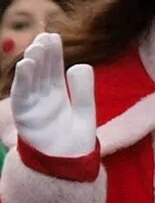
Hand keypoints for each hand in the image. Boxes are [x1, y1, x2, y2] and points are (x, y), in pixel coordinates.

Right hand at [9, 33, 94, 161]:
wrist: (70, 166)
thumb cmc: (76, 141)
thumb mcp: (86, 112)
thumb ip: (84, 90)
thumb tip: (81, 64)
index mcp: (57, 95)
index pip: (53, 69)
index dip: (53, 54)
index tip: (53, 36)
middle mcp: (42, 98)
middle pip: (41, 72)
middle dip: (42, 54)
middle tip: (45, 36)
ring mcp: (32, 107)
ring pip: (29, 81)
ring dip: (31, 64)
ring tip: (36, 48)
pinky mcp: (24, 117)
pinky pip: (21, 96)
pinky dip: (22, 80)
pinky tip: (26, 65)